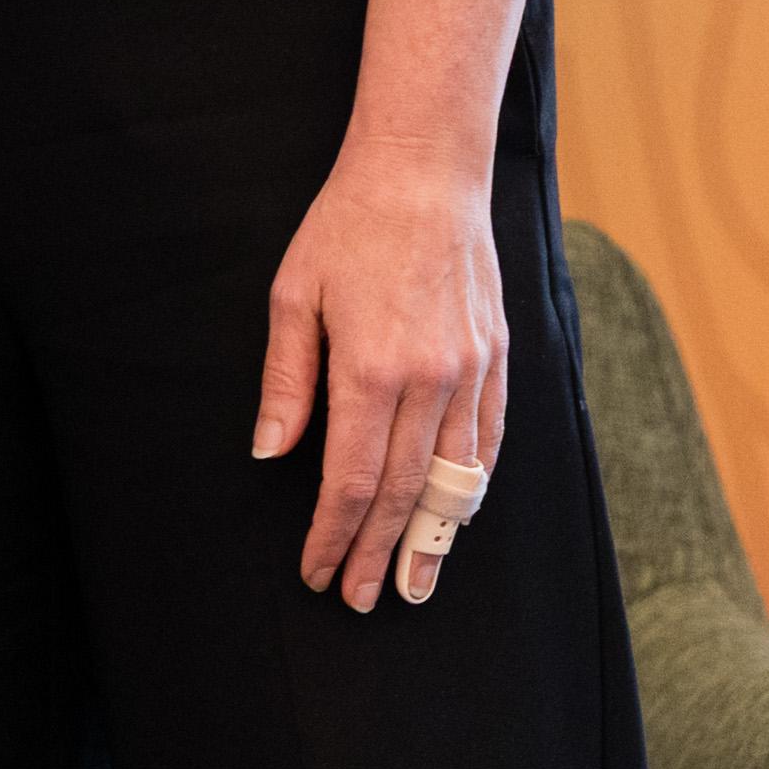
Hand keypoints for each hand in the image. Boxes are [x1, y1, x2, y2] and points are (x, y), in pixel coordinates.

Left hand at [252, 137, 509, 610]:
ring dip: (433, 537)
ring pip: (454, 479)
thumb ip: (287, 382)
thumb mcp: (294, 295)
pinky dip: (474, 487)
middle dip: (376, 552)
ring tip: (414, 583)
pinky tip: (459, 515)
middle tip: (358, 598)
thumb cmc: (348, 225)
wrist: (425, 170)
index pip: (352, 480)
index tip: (315, 570)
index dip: (332, 533)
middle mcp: (429, 380)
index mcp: (371, 369)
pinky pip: (489, 440)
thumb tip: (271, 453)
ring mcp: (471, 371)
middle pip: (403, 492)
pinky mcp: (497, 357)